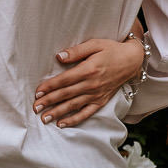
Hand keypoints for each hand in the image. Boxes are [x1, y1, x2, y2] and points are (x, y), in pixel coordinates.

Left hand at [31, 28, 146, 127]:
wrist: (132, 61)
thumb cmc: (111, 49)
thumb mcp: (94, 44)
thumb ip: (76, 51)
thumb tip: (59, 56)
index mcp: (89, 69)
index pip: (64, 80)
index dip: (50, 87)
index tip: (37, 92)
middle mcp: (92, 84)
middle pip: (66, 94)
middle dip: (49, 102)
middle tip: (35, 108)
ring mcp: (96, 94)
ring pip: (73, 106)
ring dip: (58, 112)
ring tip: (44, 118)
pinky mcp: (101, 101)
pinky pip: (86, 113)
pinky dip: (74, 120)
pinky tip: (62, 124)